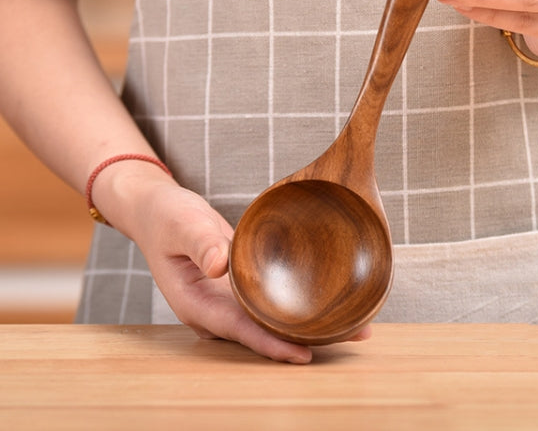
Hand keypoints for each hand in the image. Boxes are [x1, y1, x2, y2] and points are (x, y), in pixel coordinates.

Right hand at [105, 169, 369, 363]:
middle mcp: (213, 311)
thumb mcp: (182, 224)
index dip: (271, 343)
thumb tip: (221, 265)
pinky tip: (324, 304)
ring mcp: (226, 303)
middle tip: (353, 334)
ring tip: (353, 325)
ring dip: (307, 325)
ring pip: (270, 322)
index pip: (240, 330)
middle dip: (304, 339)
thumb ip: (202, 242)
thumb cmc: (167, 217)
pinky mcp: (237, 290)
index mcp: (196, 304)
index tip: (305, 354)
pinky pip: (269, 304)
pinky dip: (295, 307)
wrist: (157, 210)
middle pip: (262, 333)